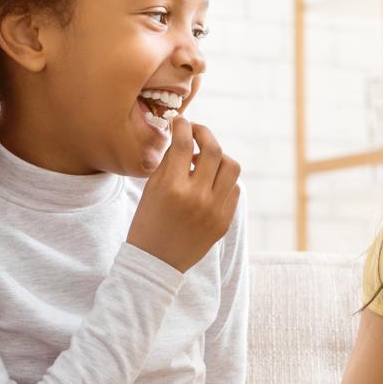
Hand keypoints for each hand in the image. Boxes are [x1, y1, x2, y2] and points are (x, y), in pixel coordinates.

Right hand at [128, 117, 240, 272]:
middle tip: (196, 131)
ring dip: (219, 157)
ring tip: (205, 160)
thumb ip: (170, 162)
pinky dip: (223, 180)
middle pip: (214, 150)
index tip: (182, 121)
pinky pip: (234, 189)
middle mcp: (197, 198)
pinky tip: (209, 183)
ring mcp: (215, 211)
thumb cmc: (148, 222)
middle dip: (205, 133)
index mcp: (173, 188)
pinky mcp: (225, 221)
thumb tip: (184, 136)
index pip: (185, 144)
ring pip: (232, 167)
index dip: (184, 126)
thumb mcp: (151, 189)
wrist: (156, 262)